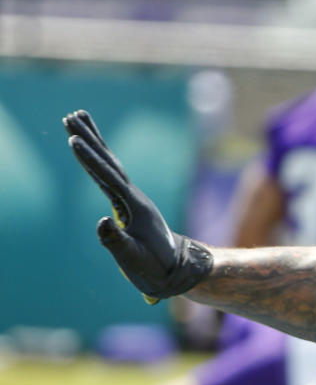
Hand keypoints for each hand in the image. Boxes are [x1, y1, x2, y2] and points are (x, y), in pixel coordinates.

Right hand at [63, 110, 212, 302]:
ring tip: (78, 118)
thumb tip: (102, 221)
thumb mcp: (132, 258)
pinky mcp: (128, 202)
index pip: (108, 178)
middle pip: (109, 162)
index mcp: (135, 207)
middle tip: (71, 115)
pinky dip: (99, 159)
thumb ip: (116, 241)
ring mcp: (132, 197)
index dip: (91, 160)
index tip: (73, 140)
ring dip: (94, 141)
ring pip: (110, 164)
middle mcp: (134, 196)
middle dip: (90, 139)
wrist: (175, 269)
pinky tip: (93, 150)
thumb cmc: (154, 266)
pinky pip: (110, 174)